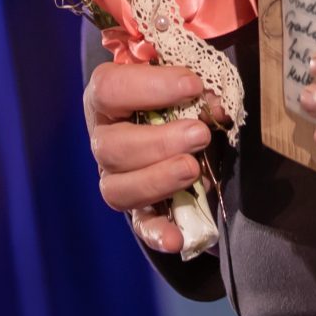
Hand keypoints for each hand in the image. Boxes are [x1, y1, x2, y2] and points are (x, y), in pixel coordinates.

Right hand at [83, 60, 219, 254]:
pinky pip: (141, 224)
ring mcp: (117, 176)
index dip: (149, 86)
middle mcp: (104, 138)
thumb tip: (211, 100)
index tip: (191, 85)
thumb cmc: (175, 90)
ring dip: (158, 180)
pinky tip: (176, 238)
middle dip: (158, 142)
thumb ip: (191, 77)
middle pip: (111, 146)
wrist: (180, 121)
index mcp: (107, 97)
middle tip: (199, 134)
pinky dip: (157, 233)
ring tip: (193, 170)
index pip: (109, 88)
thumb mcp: (181, 76)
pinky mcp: (139, 207)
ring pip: (117, 188)